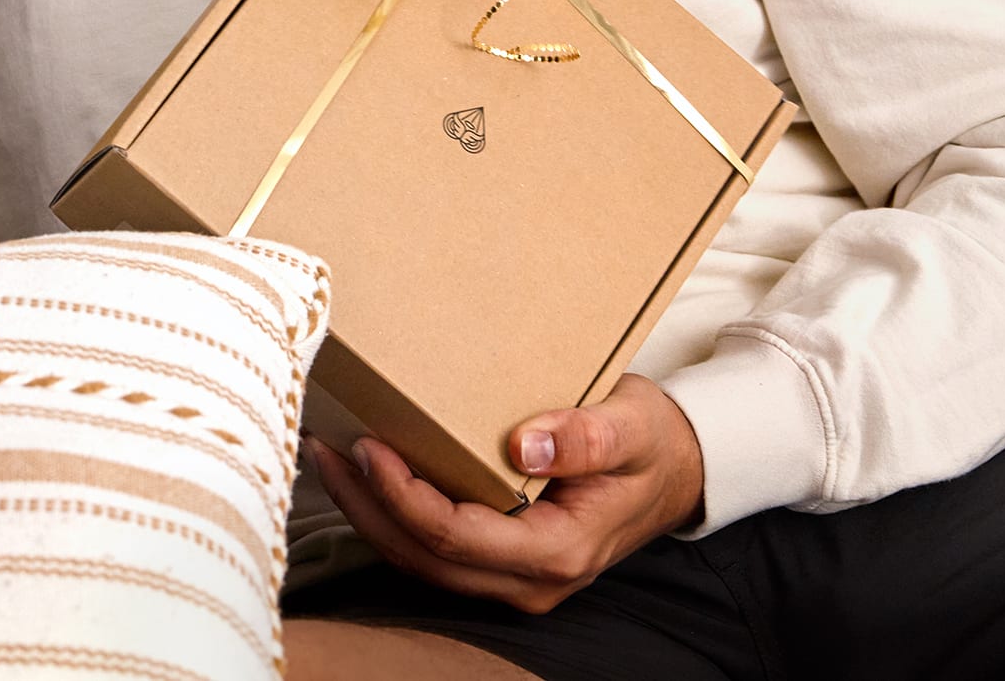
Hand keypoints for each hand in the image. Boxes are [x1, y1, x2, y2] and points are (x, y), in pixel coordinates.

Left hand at [308, 374, 705, 613]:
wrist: (678, 470)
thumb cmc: (652, 442)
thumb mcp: (632, 426)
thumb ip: (587, 436)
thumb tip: (528, 443)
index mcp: (559, 550)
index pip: (458, 536)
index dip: (404, 496)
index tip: (370, 447)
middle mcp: (531, 578)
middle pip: (425, 556)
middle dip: (367, 505)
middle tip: (326, 447)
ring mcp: (514, 576)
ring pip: (421, 560)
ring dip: (370, 512)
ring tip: (330, 457)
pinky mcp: (502, 559)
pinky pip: (435, 549)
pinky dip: (394, 514)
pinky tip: (367, 475)